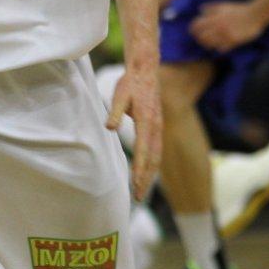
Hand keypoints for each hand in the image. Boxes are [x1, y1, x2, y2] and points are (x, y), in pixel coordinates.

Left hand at [106, 56, 161, 201]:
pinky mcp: (157, 127)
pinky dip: (152, 165)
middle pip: (153, 159)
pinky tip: (147, 173)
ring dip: (150, 174)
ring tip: (141, 190)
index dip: (140, 168)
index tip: (135, 183)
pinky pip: (156, 150)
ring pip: (156, 156)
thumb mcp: (119, 95)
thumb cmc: (129, 84)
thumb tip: (109, 128)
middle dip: (146, 179)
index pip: (143, 150)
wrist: (146, 71)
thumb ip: (114, 112)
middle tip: (137, 197)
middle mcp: (155, 127)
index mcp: (146, 121)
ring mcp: (158, 128)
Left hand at [190, 1, 264, 53]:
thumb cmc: (238, 9)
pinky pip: (221, 48)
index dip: (193, 29)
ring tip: (209, 44)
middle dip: (199, 38)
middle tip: (200, 39)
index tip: (194, 31)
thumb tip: (200, 10)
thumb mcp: (223, 5)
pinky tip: (220, 45)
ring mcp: (226, 35)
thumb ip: (211, 8)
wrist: (254, 15)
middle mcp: (218, 27)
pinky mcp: (234, 42)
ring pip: (210, 44)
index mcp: (215, 18)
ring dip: (208, 44)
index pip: (197, 26)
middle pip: (201, 37)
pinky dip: (219, 48)